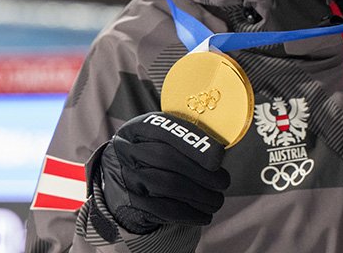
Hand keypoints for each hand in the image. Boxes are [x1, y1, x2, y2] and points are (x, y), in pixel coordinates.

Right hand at [95, 112, 230, 233]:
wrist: (119, 181)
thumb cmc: (151, 155)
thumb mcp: (159, 138)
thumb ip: (185, 138)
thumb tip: (224, 150)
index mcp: (138, 129)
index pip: (164, 130)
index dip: (193, 141)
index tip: (218, 156)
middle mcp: (127, 152)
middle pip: (167, 158)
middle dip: (202, 172)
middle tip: (223, 181)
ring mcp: (128, 179)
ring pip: (168, 185)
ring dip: (200, 195)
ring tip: (216, 199)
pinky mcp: (132, 204)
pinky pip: (164, 210)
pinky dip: (190, 213)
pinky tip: (204, 214)